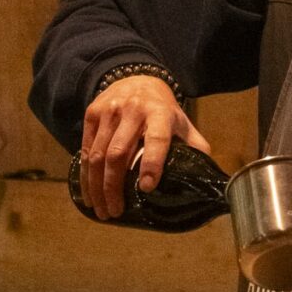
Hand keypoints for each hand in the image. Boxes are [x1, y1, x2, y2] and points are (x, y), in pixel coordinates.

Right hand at [78, 75, 211, 219]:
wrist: (136, 79)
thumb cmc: (162, 110)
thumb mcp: (182, 123)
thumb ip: (195, 148)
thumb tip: (206, 179)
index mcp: (160, 113)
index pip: (156, 139)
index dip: (151, 163)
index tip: (146, 188)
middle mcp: (133, 110)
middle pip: (118, 153)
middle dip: (114, 187)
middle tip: (116, 211)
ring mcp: (110, 111)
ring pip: (97, 154)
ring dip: (97, 187)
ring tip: (102, 210)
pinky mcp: (92, 114)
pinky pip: (85, 149)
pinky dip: (85, 176)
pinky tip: (89, 194)